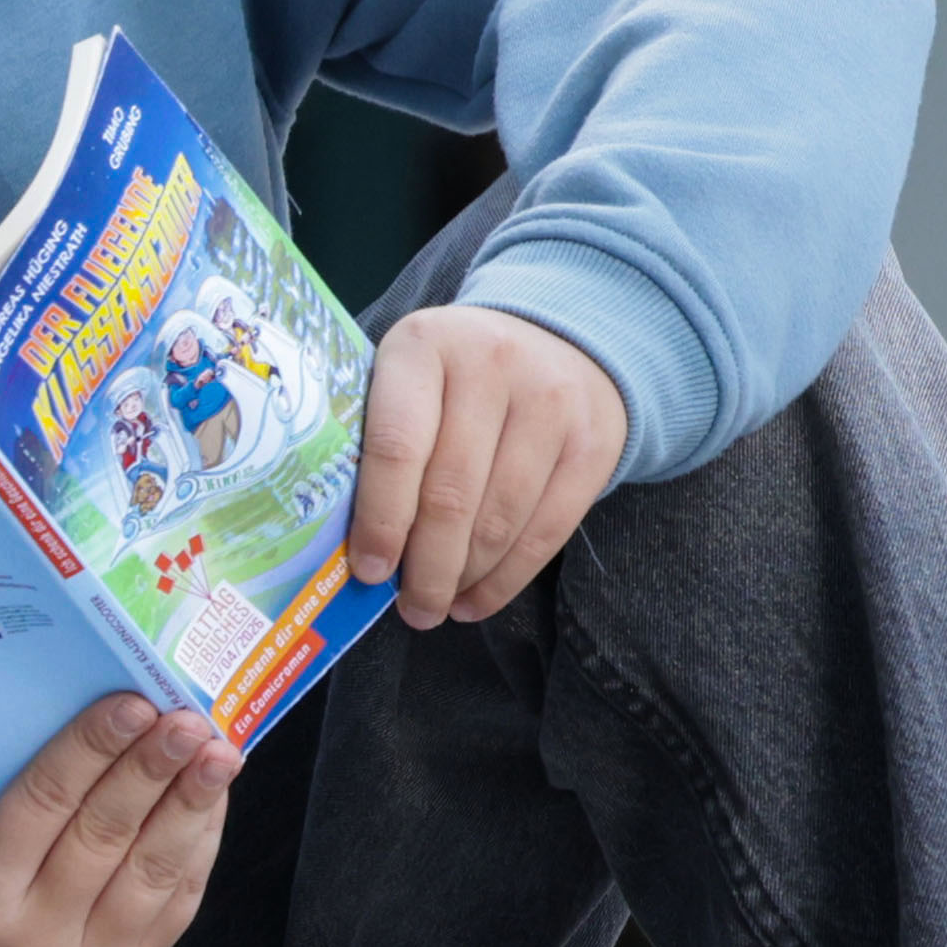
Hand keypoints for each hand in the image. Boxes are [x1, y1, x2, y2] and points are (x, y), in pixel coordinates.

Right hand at [0, 694, 233, 946]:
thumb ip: (26, 777)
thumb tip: (115, 714)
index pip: (42, 804)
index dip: (90, 750)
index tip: (133, 704)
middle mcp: (33, 934)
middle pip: (103, 835)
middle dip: (151, 771)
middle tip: (186, 722)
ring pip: (152, 869)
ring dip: (191, 803)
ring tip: (218, 755)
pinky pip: (180, 894)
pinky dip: (200, 836)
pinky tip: (212, 795)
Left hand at [344, 307, 627, 630]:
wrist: (559, 337)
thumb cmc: (453, 373)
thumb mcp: (408, 375)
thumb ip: (379, 437)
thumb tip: (351, 543)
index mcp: (422, 347)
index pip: (396, 447)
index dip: (382, 519)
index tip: (369, 571)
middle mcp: (491, 366)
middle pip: (452, 493)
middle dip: (427, 566)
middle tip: (410, 609)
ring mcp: (550, 402)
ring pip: (502, 517)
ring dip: (466, 576)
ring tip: (439, 606)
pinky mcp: (594, 442)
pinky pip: (550, 527)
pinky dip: (510, 576)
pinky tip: (480, 597)